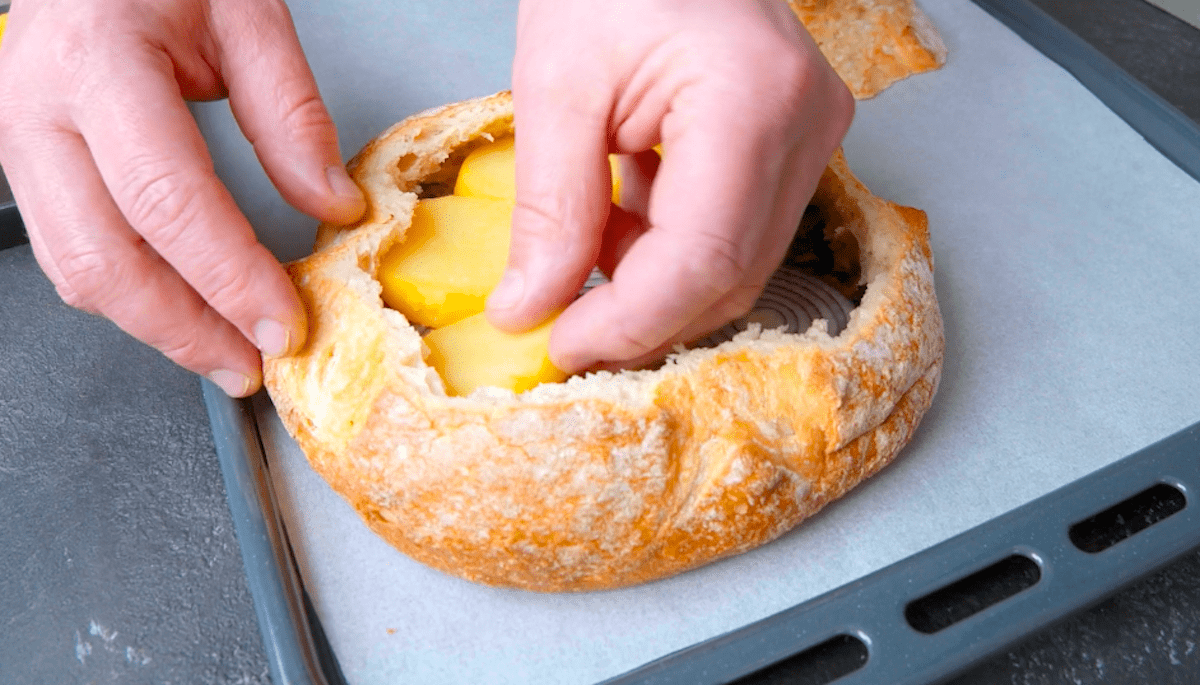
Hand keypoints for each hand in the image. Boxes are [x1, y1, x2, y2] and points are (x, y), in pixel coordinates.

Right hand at [0, 0, 364, 395]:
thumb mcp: (246, 16)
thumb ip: (291, 112)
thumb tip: (330, 206)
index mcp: (98, 62)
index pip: (167, 199)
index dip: (228, 275)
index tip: (282, 321)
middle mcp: (40, 110)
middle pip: (106, 258)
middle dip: (188, 328)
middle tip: (255, 362)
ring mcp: (19, 145)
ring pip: (79, 272)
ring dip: (159, 328)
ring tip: (229, 354)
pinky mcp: (25, 168)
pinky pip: (72, 257)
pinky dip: (133, 299)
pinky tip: (186, 315)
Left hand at [488, 0, 852, 371]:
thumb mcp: (556, 85)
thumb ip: (549, 209)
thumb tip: (530, 308)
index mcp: (752, 101)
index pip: (704, 260)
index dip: (631, 322)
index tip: (562, 346)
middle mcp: (806, 124)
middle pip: (732, 275)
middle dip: (642, 318)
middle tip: (562, 328)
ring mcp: (812, 133)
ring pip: (738, 264)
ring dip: (653, 282)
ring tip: (582, 248)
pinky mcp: (795, 141)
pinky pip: (739, 230)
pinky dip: (670, 246)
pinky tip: (619, 216)